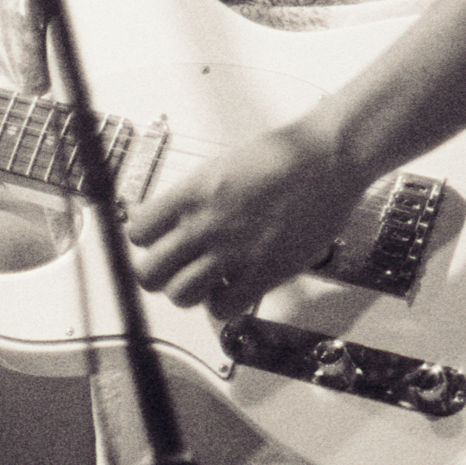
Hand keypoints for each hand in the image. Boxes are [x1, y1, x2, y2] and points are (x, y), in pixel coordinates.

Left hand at [122, 122, 366, 314]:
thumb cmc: (280, 156)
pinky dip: (222, 304)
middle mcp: (205, 224)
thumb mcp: (221, 167)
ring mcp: (233, 251)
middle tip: (173, 270)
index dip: (146, 242)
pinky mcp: (264, 273)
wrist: (327, 160)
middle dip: (158, 274)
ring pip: (180, 295)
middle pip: (150, 272)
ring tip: (203, 281)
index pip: (138, 232)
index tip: (157, 243)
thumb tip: (171, 221)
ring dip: (188, 292)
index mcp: (191, 193)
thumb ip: (193, 198)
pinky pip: (223, 309)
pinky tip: (232, 288)